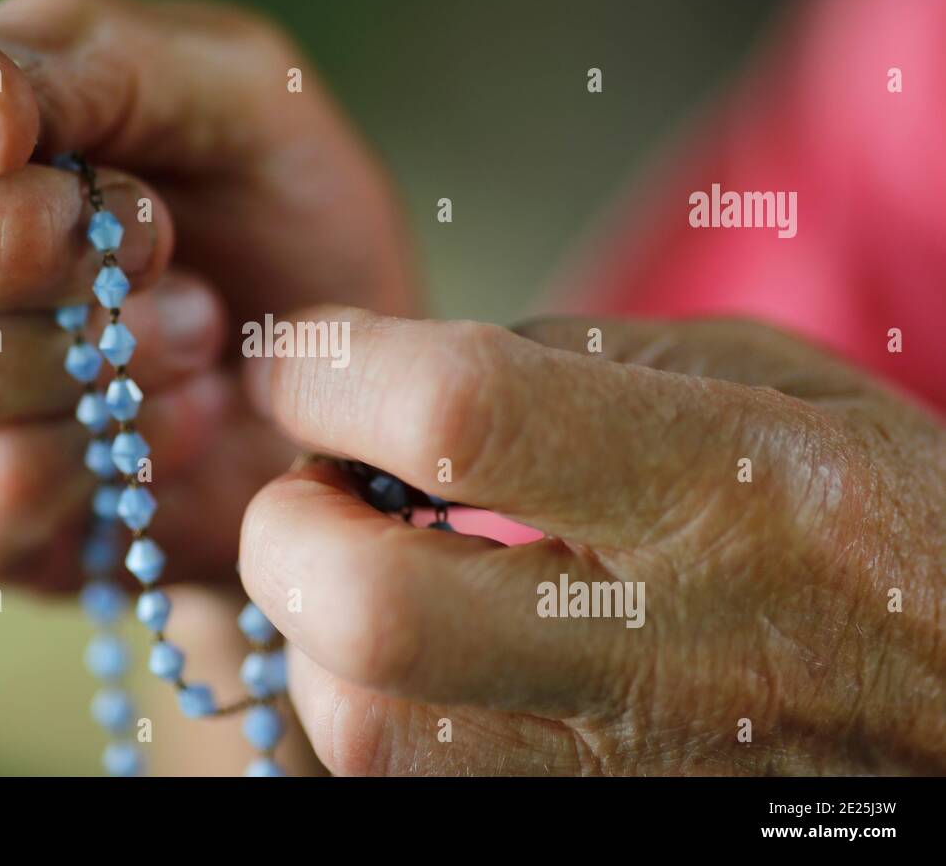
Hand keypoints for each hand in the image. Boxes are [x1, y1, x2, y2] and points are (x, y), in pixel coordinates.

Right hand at [0, 0, 416, 587]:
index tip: (13, 130)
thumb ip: (93, 66)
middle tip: (152, 243)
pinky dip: (108, 454)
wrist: (339, 386)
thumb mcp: (234, 95)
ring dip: (89, 355)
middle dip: (12, 240)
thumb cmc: (280, 221)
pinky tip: (181, 419)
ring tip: (196, 334)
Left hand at [241, 309, 945, 773]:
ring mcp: (637, 775)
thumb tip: (382, 384)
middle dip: (289, 529)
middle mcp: (676, 648)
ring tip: (365, 569)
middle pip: (372, 614)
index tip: (298, 356)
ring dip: (318, 636)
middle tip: (315, 483)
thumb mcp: (768, 383)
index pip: (461, 416)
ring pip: (369, 737)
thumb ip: (565, 365)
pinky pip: (419, 788)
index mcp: (733, 488)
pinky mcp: (606, 832)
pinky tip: (423, 655)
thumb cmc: (884, 514)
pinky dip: (379, 708)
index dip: (334, 371)